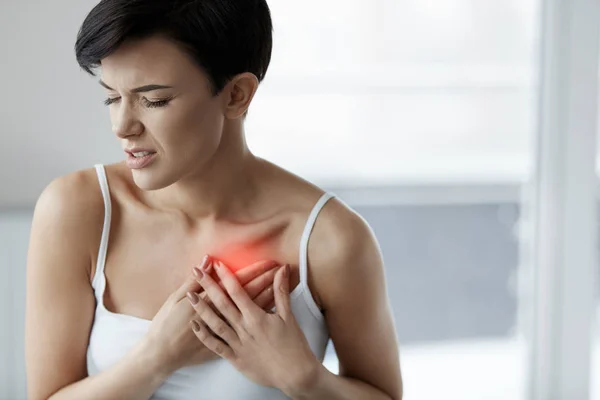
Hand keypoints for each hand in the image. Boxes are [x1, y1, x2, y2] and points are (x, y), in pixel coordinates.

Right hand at [144, 257, 280, 374]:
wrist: (161, 354)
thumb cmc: (166, 325)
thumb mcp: (176, 298)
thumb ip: (194, 281)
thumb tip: (208, 261)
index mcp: (209, 302)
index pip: (238, 283)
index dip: (254, 272)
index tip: (268, 262)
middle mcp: (222, 316)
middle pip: (249, 295)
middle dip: (265, 281)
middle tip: (280, 270)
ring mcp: (226, 332)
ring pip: (251, 313)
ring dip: (266, 297)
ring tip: (280, 287)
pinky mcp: (226, 345)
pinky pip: (249, 329)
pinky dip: (259, 320)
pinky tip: (270, 311)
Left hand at [188, 260, 319, 392]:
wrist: (295, 374)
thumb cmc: (294, 345)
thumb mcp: (289, 316)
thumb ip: (282, 291)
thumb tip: (282, 269)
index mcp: (257, 317)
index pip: (238, 292)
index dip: (226, 276)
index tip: (216, 264)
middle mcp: (244, 328)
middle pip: (222, 303)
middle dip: (208, 286)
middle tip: (197, 271)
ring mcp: (238, 344)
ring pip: (215, 323)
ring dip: (201, 308)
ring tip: (190, 295)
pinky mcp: (235, 358)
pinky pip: (216, 346)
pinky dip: (204, 335)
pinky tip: (194, 325)